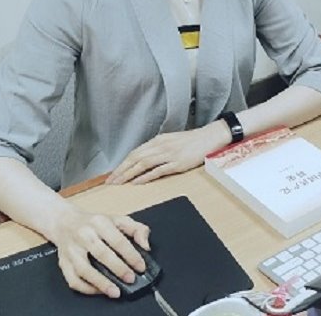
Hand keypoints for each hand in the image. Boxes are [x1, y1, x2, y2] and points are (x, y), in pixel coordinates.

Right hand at [46, 206, 150, 297]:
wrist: (65, 222)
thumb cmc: (94, 224)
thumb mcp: (118, 219)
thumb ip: (137, 229)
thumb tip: (145, 245)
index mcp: (100, 222)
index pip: (118, 241)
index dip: (131, 255)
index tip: (140, 267)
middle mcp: (84, 235)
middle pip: (102, 254)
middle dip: (118, 269)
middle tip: (130, 279)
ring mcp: (71, 250)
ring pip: (84, 269)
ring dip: (101, 283)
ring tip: (115, 291)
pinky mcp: (63, 263)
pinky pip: (73, 279)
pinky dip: (86, 288)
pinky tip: (99, 290)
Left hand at [106, 124, 228, 184]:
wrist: (210, 137)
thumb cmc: (192, 141)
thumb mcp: (172, 141)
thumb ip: (158, 149)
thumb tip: (144, 159)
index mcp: (158, 140)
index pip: (135, 153)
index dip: (122, 164)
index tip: (113, 174)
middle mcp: (161, 146)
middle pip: (135, 158)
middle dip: (121, 170)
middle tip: (110, 181)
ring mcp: (169, 154)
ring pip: (143, 164)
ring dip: (129, 175)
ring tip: (119, 183)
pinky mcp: (178, 163)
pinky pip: (158, 170)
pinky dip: (146, 177)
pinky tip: (137, 182)